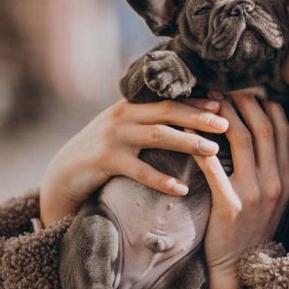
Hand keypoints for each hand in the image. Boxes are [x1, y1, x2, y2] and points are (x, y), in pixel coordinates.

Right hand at [39, 98, 229, 226]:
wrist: (62, 173)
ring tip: (212, 151)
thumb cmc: (103, 152)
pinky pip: (139, 171)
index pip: (169, 99)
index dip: (196, 102)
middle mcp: (122, 115)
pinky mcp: (105, 160)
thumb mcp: (124, 129)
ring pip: (157, 135)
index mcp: (131, 105)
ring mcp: (113, 137)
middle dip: (198, 117)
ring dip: (187, 142)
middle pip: (167, 111)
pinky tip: (182, 188)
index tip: (223, 105)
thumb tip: (188, 117)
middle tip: (225, 124)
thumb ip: (148, 120)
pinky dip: (162, 179)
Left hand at [189, 90, 288, 288]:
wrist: (242, 265)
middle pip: (262, 128)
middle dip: (245, 101)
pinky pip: (212, 165)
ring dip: (224, 114)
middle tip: (226, 86)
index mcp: (287, 178)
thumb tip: (263, 133)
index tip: (252, 89)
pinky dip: (198, 142)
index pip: (282, 130)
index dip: (268, 105)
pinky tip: (186, 128)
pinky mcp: (229, 204)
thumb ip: (273, 168)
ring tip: (209, 100)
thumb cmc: (252, 227)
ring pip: (241, 138)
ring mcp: (254, 193)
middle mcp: (275, 182)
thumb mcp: (275, 198)